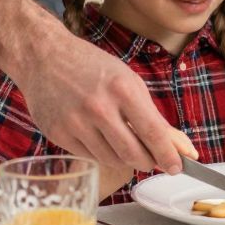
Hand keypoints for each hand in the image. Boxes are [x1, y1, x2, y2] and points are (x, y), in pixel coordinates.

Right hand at [16, 29, 183, 175]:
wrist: (45, 57)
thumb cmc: (92, 67)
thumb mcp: (129, 82)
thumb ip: (153, 116)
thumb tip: (179, 147)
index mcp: (123, 90)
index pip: (153, 133)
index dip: (168, 155)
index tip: (177, 167)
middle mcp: (99, 107)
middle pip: (133, 154)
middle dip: (148, 162)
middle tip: (152, 161)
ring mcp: (76, 122)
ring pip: (111, 159)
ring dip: (125, 160)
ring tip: (126, 147)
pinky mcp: (58, 134)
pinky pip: (89, 157)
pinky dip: (102, 154)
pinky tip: (102, 140)